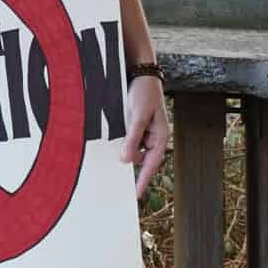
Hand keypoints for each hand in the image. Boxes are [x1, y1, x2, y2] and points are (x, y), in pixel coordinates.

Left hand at [120, 72, 169, 197]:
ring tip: (108, 150)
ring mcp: (141, 132)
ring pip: (130, 149)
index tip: (136, 196)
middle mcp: (151, 138)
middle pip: (138, 159)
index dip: (143, 181)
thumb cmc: (144, 92)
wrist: (139, 71)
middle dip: (128, 165)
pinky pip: (124, 139)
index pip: (151, 165)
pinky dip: (117, 141)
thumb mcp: (138, 115)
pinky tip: (108, 140)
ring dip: (121, 149)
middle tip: (114, 180)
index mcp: (159, 138)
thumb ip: (133, 137)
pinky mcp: (131, 126)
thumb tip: (126, 159)